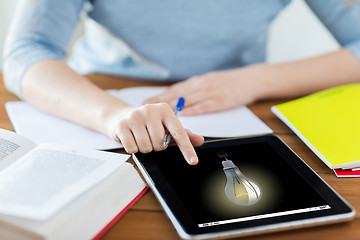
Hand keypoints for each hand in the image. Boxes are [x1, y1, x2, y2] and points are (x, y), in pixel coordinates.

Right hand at [110, 103, 203, 164]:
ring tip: (141, 137)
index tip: (193, 161)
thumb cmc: (148, 122)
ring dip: (145, 148)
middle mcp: (151, 110)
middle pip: (160, 144)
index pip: (179, 132)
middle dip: (156, 146)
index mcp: (165, 110)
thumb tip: (200, 140)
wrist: (121, 115)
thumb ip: (183, 134)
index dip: (187, 149)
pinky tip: (132, 138)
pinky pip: (132, 148)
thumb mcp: (166, 125)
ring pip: (146, 147)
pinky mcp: (122, 125)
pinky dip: (133, 148)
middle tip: (151, 137)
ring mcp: (135, 117)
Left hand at [144, 64, 268, 114]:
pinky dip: (192, 110)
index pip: (175, 89)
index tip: (147, 101)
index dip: (160, 95)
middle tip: (145, 108)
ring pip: (187, 100)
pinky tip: (183, 116)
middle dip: (160, 101)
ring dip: (171, 107)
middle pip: (177, 95)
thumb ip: (196, 88)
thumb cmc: (231, 81)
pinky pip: (204, 106)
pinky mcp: (221, 101)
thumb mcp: (211, 80)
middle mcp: (201, 85)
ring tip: (158, 113)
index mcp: (198, 81)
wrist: (252, 79)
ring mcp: (211, 93)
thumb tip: (180, 96)